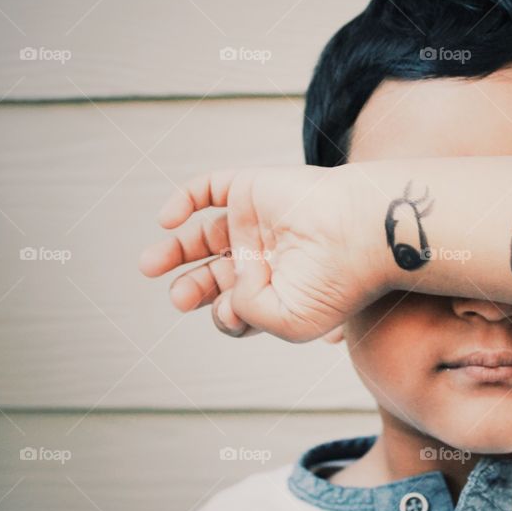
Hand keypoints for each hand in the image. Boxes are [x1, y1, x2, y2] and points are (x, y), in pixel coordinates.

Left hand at [138, 166, 388, 342]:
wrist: (361, 230)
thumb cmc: (337, 280)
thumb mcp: (290, 322)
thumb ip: (246, 314)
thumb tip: (224, 290)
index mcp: (281, 292)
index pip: (238, 307)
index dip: (226, 315)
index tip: (235, 312)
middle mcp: (268, 258)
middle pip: (215, 274)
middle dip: (191, 288)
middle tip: (179, 298)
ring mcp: (258, 221)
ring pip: (204, 234)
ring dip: (173, 250)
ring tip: (150, 265)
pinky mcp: (252, 188)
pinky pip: (208, 189)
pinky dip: (182, 200)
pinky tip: (168, 220)